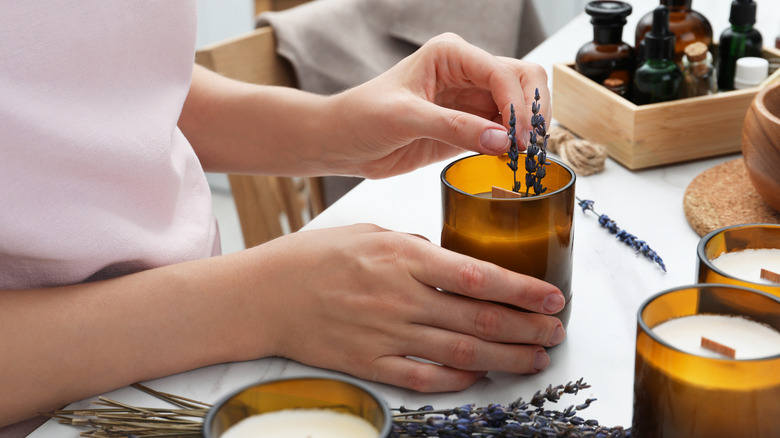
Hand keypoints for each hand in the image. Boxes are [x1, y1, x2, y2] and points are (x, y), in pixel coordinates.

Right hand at [247, 224, 565, 391]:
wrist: (263, 294)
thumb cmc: (314, 257)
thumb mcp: (370, 231)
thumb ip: (416, 248)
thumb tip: (452, 263)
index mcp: (404, 257)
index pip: (479, 276)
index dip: (523, 291)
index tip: (553, 297)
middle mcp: (401, 298)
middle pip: (479, 320)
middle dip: (526, 328)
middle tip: (556, 333)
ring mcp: (386, 334)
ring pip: (461, 354)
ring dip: (506, 358)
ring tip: (536, 358)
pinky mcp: (370, 363)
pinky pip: (424, 378)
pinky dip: (458, 381)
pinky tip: (481, 377)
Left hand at [323, 32, 550, 178]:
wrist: (342, 141)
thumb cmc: (362, 115)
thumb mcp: (405, 117)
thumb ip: (453, 126)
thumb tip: (500, 141)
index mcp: (451, 54)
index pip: (501, 71)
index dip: (517, 104)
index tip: (518, 137)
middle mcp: (466, 72)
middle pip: (522, 81)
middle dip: (532, 111)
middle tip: (528, 146)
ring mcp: (470, 101)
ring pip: (518, 108)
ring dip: (527, 130)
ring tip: (524, 157)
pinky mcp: (468, 128)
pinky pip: (503, 133)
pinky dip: (513, 146)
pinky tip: (511, 161)